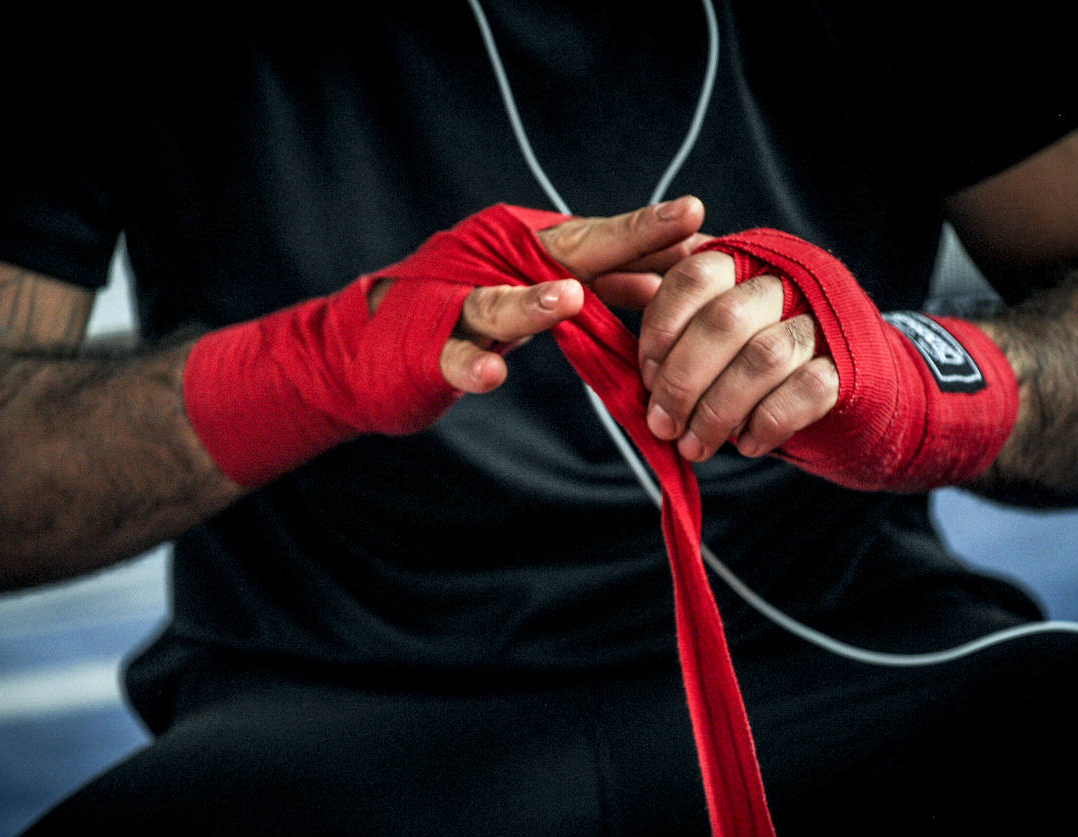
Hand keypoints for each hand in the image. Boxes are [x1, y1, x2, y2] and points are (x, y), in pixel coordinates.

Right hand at [371, 196, 707, 394]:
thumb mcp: (546, 288)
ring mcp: (458, 303)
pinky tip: (492, 375)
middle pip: (569, 251)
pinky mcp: (425, 347)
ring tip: (569, 301)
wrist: (374, 341)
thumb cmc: (472, 309)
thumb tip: (675, 276)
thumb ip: (606, 284)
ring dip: (533, 303)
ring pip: (499, 302)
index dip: (652, 233)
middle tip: (680, 223)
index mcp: (536, 251)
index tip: (703, 220)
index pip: (604, 240)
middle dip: (627, 237)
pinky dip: (471, 366)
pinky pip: (451, 357)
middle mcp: (499, 262)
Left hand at [635, 247, 839, 461]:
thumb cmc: (757, 356)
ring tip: (696, 444)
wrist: (843, 380)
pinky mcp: (848, 364)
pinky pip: (805, 390)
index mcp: (744, 263)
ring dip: (719, 410)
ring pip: (763, 357)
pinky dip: (766, 423)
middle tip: (663, 424)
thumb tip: (637, 374)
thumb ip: (677, 335)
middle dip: (684, 380)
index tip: (646, 375)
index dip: (663, 327)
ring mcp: (821, 321)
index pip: (695, 276)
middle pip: (725, 320)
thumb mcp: (717, 332)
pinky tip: (746, 444)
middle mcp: (786, 281)